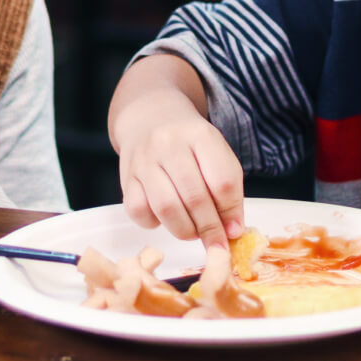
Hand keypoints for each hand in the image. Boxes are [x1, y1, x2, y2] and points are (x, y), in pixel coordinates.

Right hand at [114, 89, 244, 249]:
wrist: (150, 118)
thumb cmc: (189, 142)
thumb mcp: (215, 153)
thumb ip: (227, 188)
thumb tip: (232, 230)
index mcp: (200, 135)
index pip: (223, 181)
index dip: (231, 212)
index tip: (234, 231)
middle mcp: (169, 144)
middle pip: (195, 198)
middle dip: (210, 229)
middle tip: (216, 242)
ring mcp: (144, 160)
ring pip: (166, 208)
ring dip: (185, 230)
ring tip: (193, 232)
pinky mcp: (126, 177)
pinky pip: (139, 211)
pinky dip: (154, 223)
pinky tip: (164, 219)